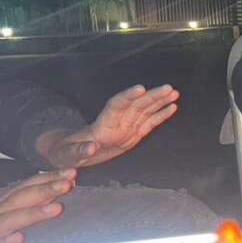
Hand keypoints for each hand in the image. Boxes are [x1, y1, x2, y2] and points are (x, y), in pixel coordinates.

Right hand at [0, 169, 75, 242]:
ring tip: (56, 207)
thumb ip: (19, 214)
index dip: (45, 180)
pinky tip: (16, 238)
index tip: (70, 173)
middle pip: (16, 200)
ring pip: (4, 222)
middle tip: (69, 182)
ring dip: (31, 213)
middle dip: (43, 189)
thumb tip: (53, 201)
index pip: (21, 190)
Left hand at [37, 84, 178, 167]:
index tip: (140, 89)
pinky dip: (160, 115)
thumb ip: (79, 151)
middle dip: (152, 96)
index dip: (127, 97)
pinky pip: (149, 123)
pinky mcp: (133, 134)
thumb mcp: (67, 154)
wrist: (71, 152)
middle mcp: (116, 122)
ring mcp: (126, 127)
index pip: (116, 106)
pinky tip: (172, 106)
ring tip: (174, 92)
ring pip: (145, 111)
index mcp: (101, 125)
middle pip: (135, 105)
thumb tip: (91, 148)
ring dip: (159, 101)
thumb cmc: (66, 152)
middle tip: (168, 88)